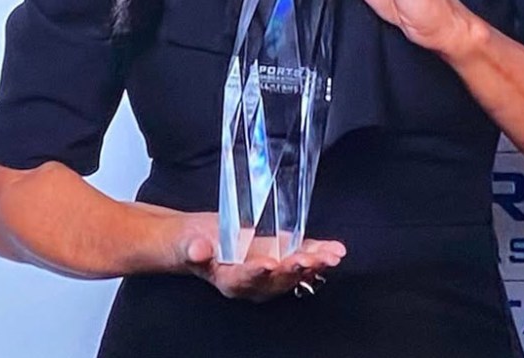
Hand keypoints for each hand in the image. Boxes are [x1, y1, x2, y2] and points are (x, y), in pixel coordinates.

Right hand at [173, 211, 345, 302]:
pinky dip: (320, 253)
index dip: (255, 273)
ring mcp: (272, 272)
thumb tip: (196, 250)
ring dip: (314, 264)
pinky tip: (335, 250)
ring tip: (331, 256)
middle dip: (293, 270)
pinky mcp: (283, 257)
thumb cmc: (195, 243)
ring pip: (295, 272)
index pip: (243, 279)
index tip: (266, 264)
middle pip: (276, 280)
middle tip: (307, 260)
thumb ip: (194, 249)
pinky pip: (303, 257)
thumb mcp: (188, 243)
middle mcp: (255, 282)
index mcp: (230, 280)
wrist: (205, 241)